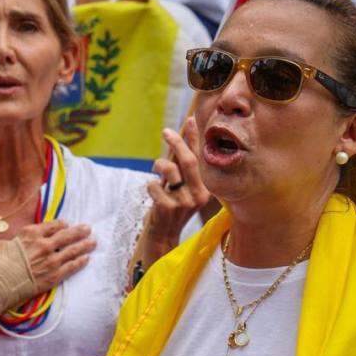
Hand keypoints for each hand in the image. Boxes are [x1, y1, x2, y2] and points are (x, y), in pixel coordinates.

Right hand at [15, 219, 95, 297]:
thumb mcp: (3, 245)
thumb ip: (16, 241)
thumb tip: (17, 242)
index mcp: (31, 234)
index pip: (52, 225)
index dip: (61, 224)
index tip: (66, 224)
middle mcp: (44, 244)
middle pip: (66, 235)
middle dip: (78, 231)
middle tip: (88, 229)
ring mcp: (51, 260)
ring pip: (73, 250)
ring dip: (85, 245)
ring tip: (93, 242)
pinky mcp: (55, 275)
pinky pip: (72, 266)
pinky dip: (80, 262)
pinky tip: (86, 258)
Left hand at [138, 118, 211, 271]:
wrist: (164, 236)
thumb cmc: (171, 206)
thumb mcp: (180, 186)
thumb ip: (181, 164)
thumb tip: (180, 137)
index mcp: (205, 188)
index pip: (200, 158)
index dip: (194, 139)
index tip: (190, 119)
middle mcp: (200, 194)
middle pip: (188, 161)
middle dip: (176, 143)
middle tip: (166, 132)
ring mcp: (185, 203)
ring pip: (170, 171)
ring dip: (159, 165)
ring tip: (156, 168)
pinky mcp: (168, 209)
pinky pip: (155, 186)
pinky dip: (150, 185)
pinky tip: (152, 190)